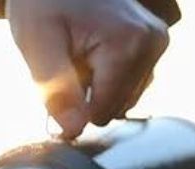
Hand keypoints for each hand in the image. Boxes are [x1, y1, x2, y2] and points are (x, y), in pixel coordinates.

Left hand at [6, 0, 168, 138]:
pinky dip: (105, 80)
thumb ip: (56, 90)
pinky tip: (92, 54)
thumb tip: (74, 130)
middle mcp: (152, 44)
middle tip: (69, 61)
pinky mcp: (152, 48)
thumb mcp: (38, 44)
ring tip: (79, 54)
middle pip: (114, 109)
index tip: (57, 81)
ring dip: (94, 89)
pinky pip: (126, 87)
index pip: (101, 113)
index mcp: (130, 43)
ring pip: (120, 101)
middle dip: (86, 95)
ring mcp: (156, 45)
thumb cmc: (44, 2)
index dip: (73, 108)